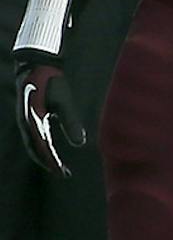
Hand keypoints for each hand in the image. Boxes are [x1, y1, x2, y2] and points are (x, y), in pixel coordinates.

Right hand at [14, 60, 81, 176]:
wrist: (36, 65)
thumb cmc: (51, 82)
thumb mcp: (64, 102)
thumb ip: (71, 122)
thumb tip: (80, 144)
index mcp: (32, 122)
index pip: (43, 149)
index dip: (53, 163)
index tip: (64, 173)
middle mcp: (26, 124)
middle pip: (35, 150)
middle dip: (49, 163)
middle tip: (64, 173)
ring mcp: (25, 120)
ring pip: (33, 144)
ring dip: (44, 155)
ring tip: (58, 165)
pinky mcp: (28, 116)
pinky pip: (33, 136)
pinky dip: (41, 145)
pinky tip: (51, 148)